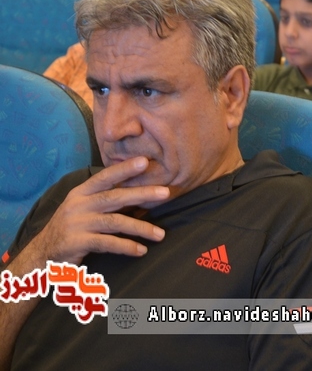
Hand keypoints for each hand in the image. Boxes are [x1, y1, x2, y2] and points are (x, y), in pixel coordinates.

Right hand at [30, 157, 169, 265]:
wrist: (43, 253)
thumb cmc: (72, 228)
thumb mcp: (84, 208)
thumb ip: (106, 200)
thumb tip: (141, 192)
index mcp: (81, 192)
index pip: (105, 177)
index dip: (124, 169)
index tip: (145, 161)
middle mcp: (78, 204)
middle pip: (115, 197)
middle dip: (142, 193)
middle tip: (165, 193)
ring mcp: (77, 223)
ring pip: (115, 222)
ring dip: (141, 228)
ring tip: (160, 234)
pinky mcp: (76, 242)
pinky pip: (107, 243)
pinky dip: (126, 246)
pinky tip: (141, 250)